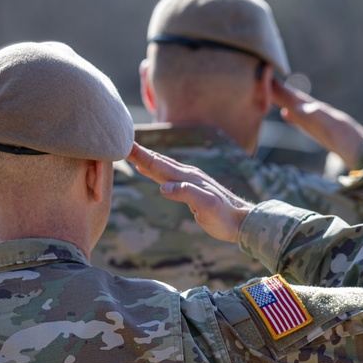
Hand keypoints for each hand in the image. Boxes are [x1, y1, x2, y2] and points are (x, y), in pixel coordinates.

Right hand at [126, 142, 253, 242]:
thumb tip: (163, 187)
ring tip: (130, 152)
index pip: (158, 164)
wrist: (243, 221)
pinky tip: (148, 170)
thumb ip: (186, 194)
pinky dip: (155, 170)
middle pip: (159, 161)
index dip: (140, 155)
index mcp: (188, 178)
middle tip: (119, 141)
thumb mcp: (206, 207)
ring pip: (163, 166)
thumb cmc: (224, 218)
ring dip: (146, 159)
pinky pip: (168, 175)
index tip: (123, 144)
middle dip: (139, 152)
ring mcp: (191, 180)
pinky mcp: (192, 188)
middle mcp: (188, 175)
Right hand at [272, 79, 362, 168]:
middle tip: (260, 80)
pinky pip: (302, 121)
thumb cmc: (351, 143)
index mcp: (318, 111)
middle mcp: (318, 114)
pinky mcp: (323, 133)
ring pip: (296, 108)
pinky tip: (287, 116)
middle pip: (294, 99)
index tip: (263, 76)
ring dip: (282, 101)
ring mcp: (321, 123)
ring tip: (268, 94)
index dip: (278, 89)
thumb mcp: (333, 130)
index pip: (293, 97)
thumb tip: (294, 108)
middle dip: (278, 91)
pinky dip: (292, 115)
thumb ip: (315, 118)